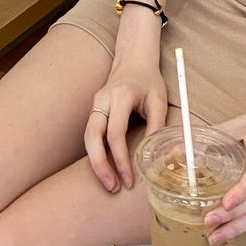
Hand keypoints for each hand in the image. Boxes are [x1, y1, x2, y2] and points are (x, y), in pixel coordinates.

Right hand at [85, 57, 167, 192]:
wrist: (133, 58)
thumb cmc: (148, 79)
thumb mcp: (159, 100)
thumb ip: (156, 126)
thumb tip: (154, 157)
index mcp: (120, 96)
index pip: (115, 133)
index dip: (120, 159)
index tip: (130, 179)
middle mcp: (103, 100)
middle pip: (92, 136)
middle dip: (100, 165)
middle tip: (112, 187)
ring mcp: (95, 103)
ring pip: (87, 137)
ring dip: (95, 162)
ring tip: (109, 183)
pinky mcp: (94, 109)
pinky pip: (90, 134)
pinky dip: (95, 152)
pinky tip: (106, 168)